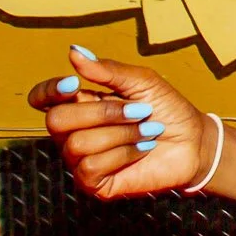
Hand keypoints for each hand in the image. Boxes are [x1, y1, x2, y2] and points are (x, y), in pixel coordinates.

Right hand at [26, 45, 212, 198]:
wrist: (194, 142)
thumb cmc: (167, 109)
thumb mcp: (141, 82)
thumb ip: (107, 70)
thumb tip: (74, 52)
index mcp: (79, 104)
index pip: (41, 98)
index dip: (48, 91)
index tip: (74, 83)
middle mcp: (72, 132)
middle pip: (56, 120)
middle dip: (102, 113)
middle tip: (138, 111)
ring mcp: (80, 159)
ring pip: (78, 143)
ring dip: (121, 133)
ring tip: (148, 131)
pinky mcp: (93, 183)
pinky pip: (91, 166)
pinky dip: (123, 154)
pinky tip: (142, 149)